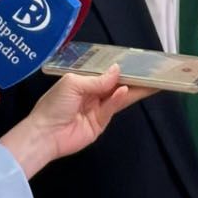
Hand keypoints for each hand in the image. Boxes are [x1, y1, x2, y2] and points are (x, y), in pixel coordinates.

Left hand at [0, 67, 143, 176]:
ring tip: (151, 81)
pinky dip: (119, 99)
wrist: (45, 134)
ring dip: (134, 89)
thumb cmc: (53, 105)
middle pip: (116, 85)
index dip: (120, 68)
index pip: (105, 73)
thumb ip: (97, 79)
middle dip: (133, 79)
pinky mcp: (101, 123)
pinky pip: (112, 108)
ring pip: (119, 97)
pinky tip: (126, 90)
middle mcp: (92, 94)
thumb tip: (117, 69)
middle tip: (153, 73)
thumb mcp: (72, 84)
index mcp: (83, 82)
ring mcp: (97, 109)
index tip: (137, 62)